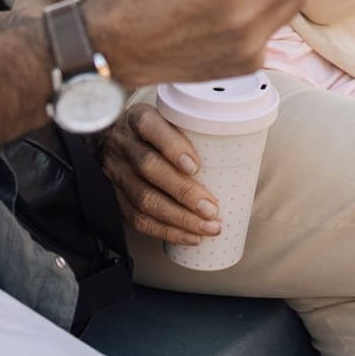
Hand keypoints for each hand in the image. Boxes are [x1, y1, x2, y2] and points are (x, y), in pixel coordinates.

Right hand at [102, 103, 221, 244]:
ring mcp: (117, 172)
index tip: (195, 166)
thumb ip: (193, 129)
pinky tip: (190, 236)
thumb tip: (240, 145)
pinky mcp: (116, 197)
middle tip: (211, 208)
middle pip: (148, 167)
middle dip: (183, 191)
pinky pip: (138, 219)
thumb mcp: (169, 118)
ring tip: (207, 227)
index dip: (171, 147)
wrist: (114, 140)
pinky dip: (166, 231)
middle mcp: (124, 145)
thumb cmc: (156, 131)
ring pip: (143, 198)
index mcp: (138, 118)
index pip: (149, 126)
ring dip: (179, 218)